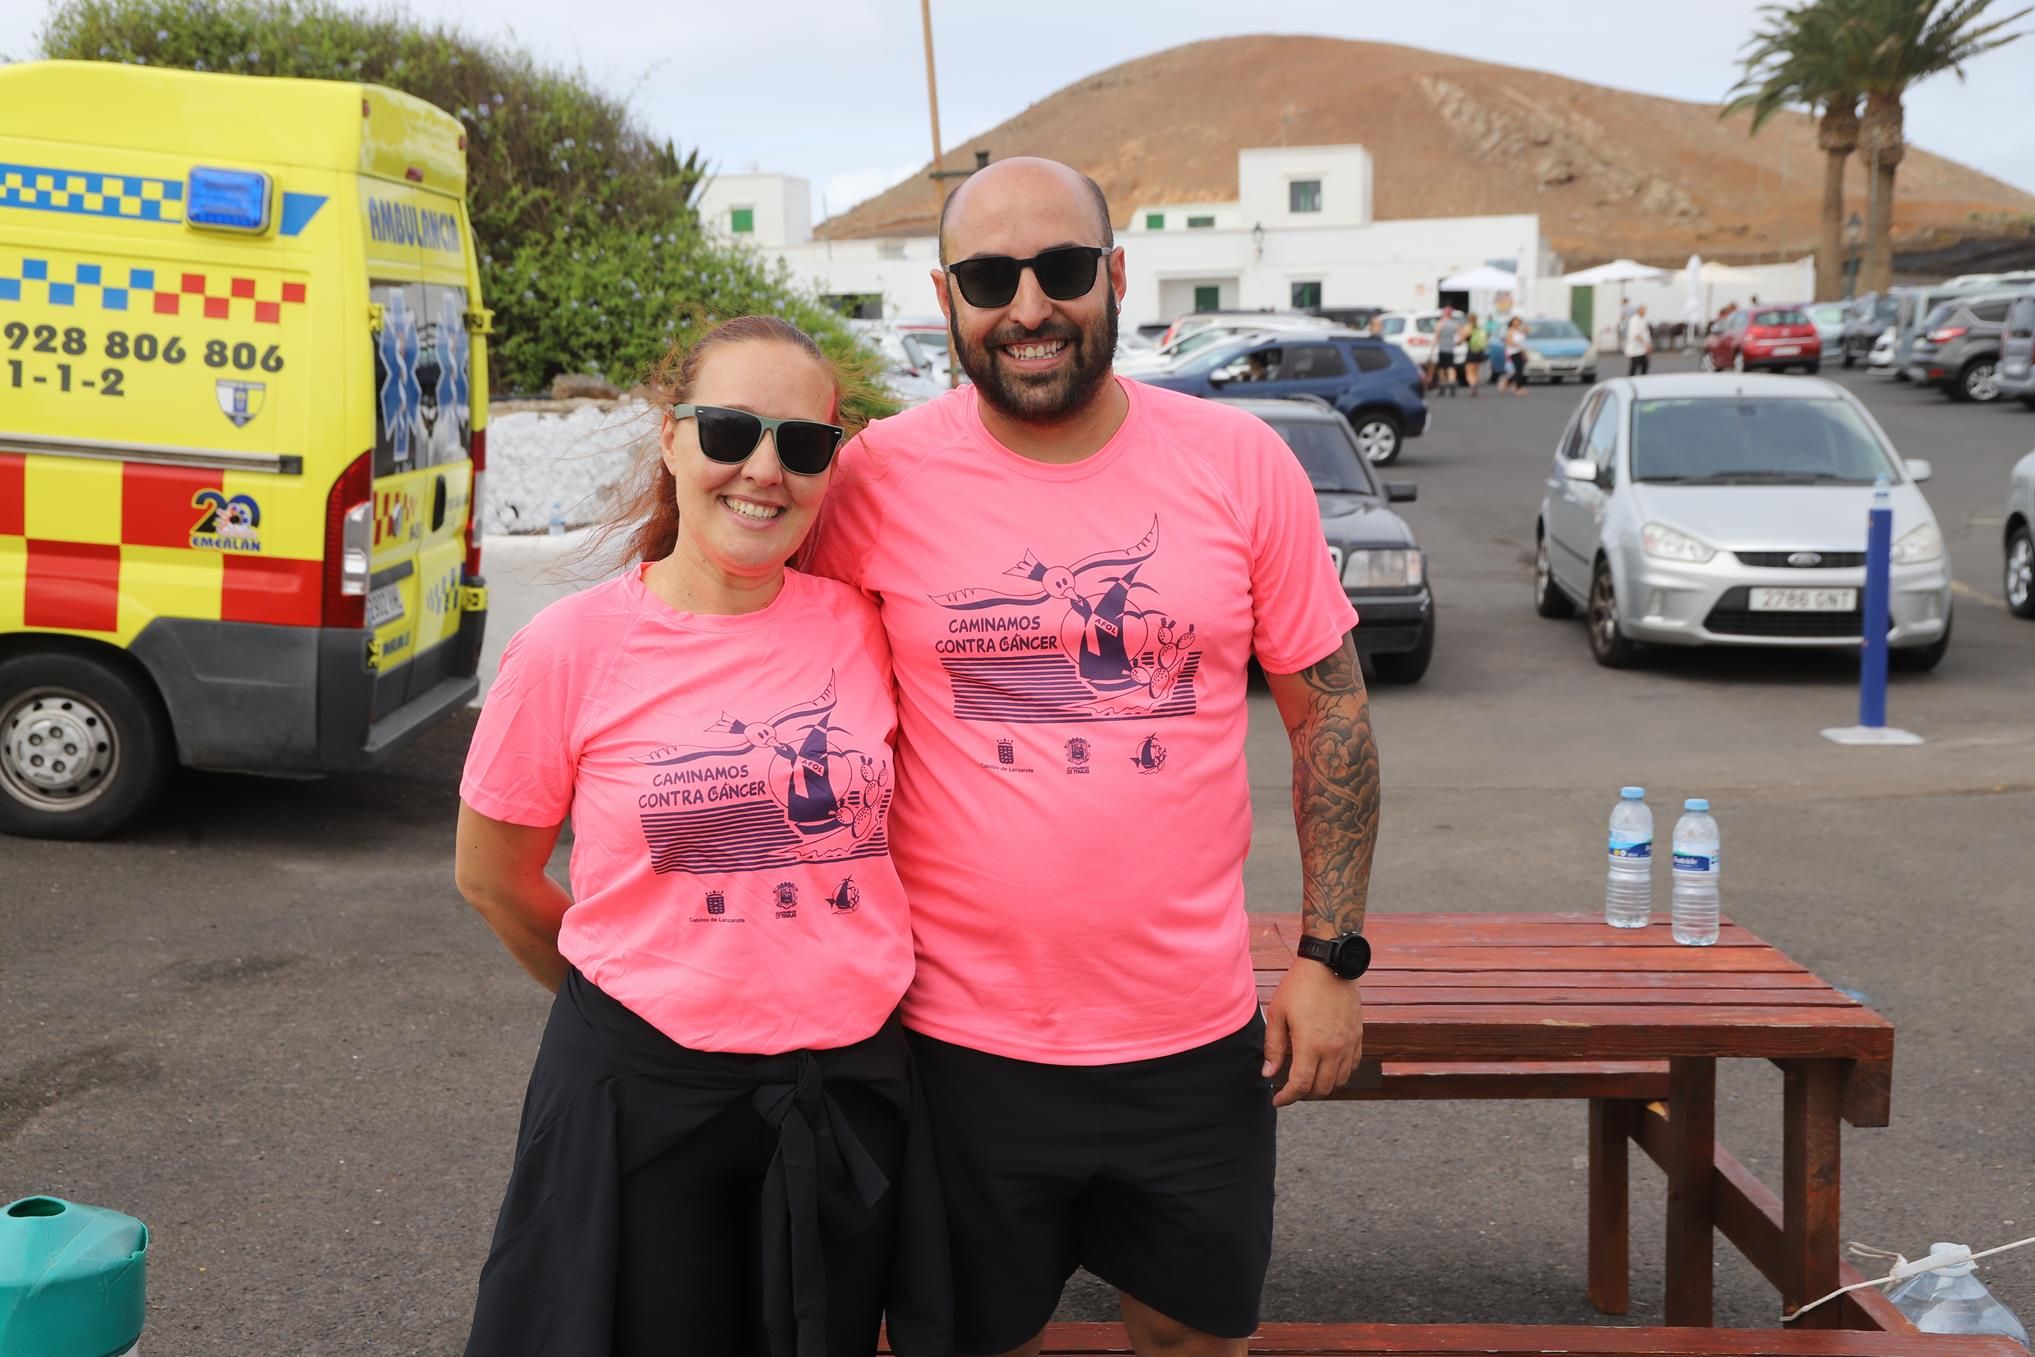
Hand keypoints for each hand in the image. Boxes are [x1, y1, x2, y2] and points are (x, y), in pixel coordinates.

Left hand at [1261, 958, 1363, 1106]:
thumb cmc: (1299, 986)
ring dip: (1323, 1086)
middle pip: (1321, 1089)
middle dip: (1303, 1095)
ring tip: (1308, 1080)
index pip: (1301, 1086)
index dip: (1287, 1098)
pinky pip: (1352, 1066)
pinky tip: (1327, 1067)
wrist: (1330, 963)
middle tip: (1289, 1089)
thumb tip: (1268, 1073)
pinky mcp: (1358, 1036)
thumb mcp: (1278, 1014)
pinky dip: (1340, 1074)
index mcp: (1311, 1045)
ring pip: (1340, 1081)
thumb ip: (1274, 1047)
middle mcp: (1333, 1049)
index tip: (1277, 1099)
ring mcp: (1348, 1043)